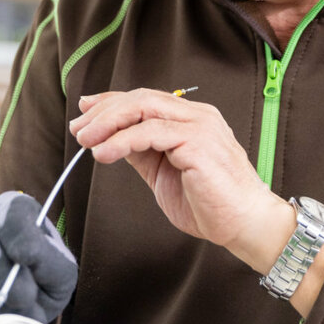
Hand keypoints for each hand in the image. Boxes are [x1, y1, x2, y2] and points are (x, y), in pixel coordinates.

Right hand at [0, 191, 76, 322]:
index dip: (20, 238)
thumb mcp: (60, 272)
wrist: (17, 297)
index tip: (27, 261)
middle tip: (21, 299)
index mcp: (17, 208)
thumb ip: (49, 267)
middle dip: (2, 277)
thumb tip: (22, 268)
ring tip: (5, 306)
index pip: (13, 212)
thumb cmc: (42, 281)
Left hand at [69, 89, 291, 268]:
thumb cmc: (210, 203)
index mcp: (191, 119)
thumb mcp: (164, 172)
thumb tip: (109, 139)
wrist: (245, 225)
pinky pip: (151, 133)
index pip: (145, 98)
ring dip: (108, 123)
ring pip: (144, 109)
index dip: (111, 101)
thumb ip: (142, 152)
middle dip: (104, 111)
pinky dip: (122, 141)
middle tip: (79, 128)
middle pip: (141, 98)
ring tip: (86, 140)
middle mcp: (197, 116)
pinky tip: (104, 153)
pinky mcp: (198, 143)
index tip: (85, 110)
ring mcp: (199, 126)